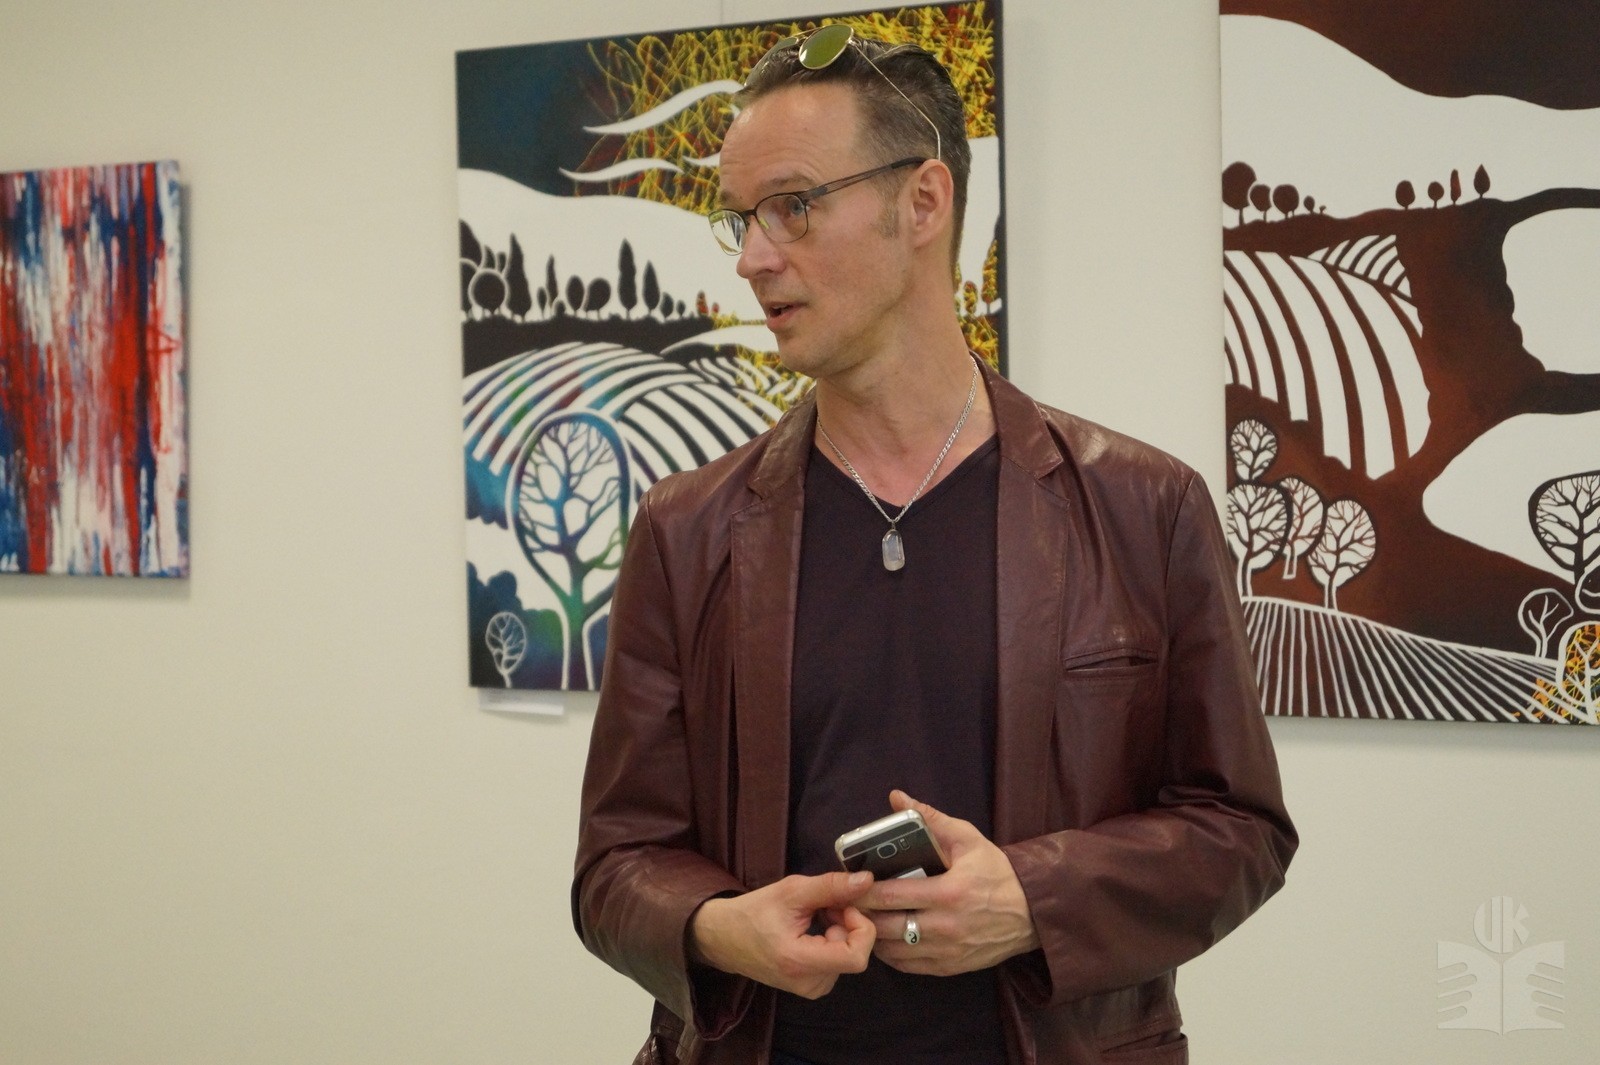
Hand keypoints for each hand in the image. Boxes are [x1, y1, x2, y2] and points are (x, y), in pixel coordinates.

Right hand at [688, 870, 877, 998]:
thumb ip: (831, 886)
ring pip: (849, 956)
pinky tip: (815, 929)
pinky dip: (834, 941)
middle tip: (825, 904)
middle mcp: (809, 984)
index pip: (856, 958)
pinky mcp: (812, 987)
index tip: (844, 905)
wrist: (723, 938)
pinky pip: (839, 962)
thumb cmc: (753, 913)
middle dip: (848, 923)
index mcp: (799, 962)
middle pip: (855, 953)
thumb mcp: (791, 891)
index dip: (860, 927)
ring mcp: (811, 989)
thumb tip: (866, 881)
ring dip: (841, 931)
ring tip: (816, 915)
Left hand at [859, 790, 1040, 975]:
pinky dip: (889, 953)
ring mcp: (946, 951)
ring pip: (892, 950)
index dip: (862, 891)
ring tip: (860, 919)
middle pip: (885, 926)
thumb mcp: (968, 839)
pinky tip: (883, 937)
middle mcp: (945, 927)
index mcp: (948, 892)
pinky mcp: (948, 967)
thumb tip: (897, 798)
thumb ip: (930, 819)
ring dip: (872, 935)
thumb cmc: (997, 872)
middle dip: (861, 915)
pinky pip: (907, 965)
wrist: (1032, 913)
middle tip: (846, 902)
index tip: (848, 883)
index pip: (891, 895)